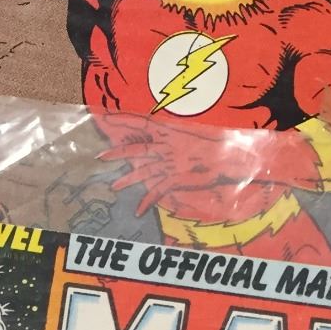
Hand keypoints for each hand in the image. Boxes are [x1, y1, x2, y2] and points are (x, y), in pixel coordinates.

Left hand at [109, 118, 275, 217]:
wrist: (230, 159)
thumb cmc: (216, 147)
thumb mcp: (194, 136)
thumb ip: (178, 135)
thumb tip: (170, 135)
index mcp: (170, 132)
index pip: (142, 123)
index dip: (123, 121)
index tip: (106, 118)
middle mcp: (167, 146)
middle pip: (137, 149)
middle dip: (117, 154)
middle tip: (100, 158)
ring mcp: (170, 163)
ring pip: (143, 171)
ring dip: (127, 180)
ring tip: (115, 187)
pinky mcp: (175, 178)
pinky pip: (156, 192)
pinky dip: (146, 202)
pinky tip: (138, 211)